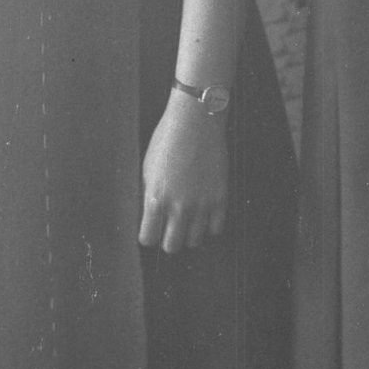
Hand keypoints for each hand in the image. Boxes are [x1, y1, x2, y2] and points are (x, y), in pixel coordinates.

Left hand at [139, 90, 228, 254]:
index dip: (148, 235)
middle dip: (168, 240)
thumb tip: (150, 217)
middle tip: (170, 229)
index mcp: (155, 198)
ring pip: (195, 241)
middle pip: (172, 247)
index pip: (148, 238)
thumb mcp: (148, 169)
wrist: (195, 122)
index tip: (151, 230)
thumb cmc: (167, 140)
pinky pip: (216, 229)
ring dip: (189, 233)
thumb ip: (149, 196)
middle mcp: (179, 206)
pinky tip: (205, 213)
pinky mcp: (220, 197)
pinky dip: (210, 226)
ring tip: (188, 219)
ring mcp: (202, 204)